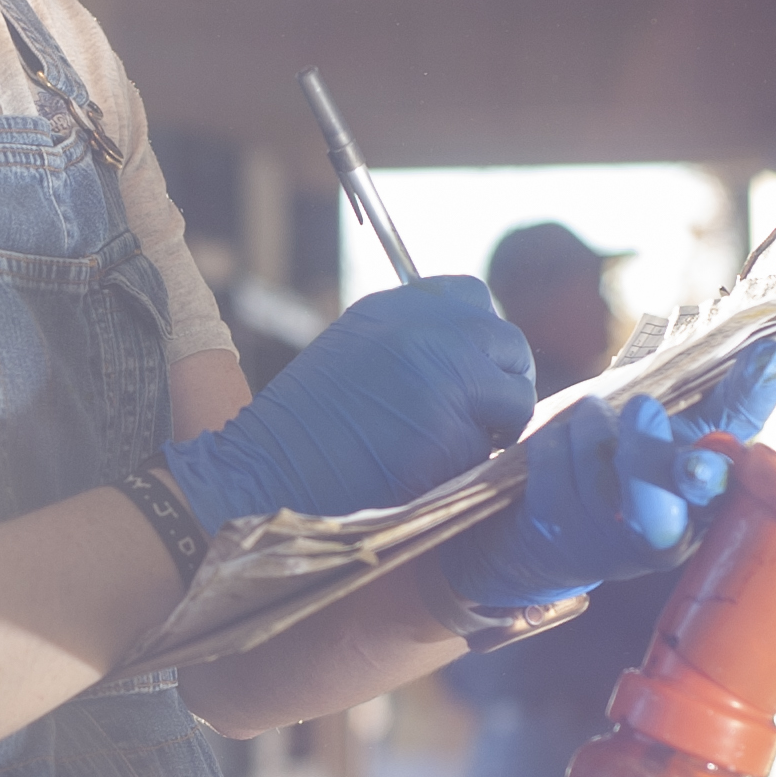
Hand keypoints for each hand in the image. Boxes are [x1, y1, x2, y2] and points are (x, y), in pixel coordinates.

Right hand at [160, 279, 533, 530]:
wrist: (260, 478)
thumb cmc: (301, 431)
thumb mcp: (354, 356)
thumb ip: (411, 344)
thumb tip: (475, 359)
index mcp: (395, 308)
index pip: (475, 298)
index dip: (482, 340)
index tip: (474, 370)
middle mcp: (426, 334)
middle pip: (509, 345)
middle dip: (504, 385)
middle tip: (480, 420)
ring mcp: (443, 381)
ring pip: (515, 400)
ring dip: (494, 429)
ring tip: (446, 450)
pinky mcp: (451, 435)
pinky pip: (489, 452)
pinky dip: (468, 469)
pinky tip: (423, 476)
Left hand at [448, 343, 775, 613]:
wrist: (551, 531)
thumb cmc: (634, 465)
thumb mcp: (685, 433)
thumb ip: (730, 402)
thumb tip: (774, 352)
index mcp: (705, 506)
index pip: (728, 481)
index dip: (725, 458)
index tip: (727, 421)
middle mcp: (663, 534)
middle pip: (656, 508)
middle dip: (646, 452)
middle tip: (642, 407)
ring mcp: (603, 539)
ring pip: (595, 459)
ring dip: (590, 421)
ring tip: (593, 418)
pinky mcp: (553, 532)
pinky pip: (551, 461)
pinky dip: (553, 438)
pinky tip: (561, 446)